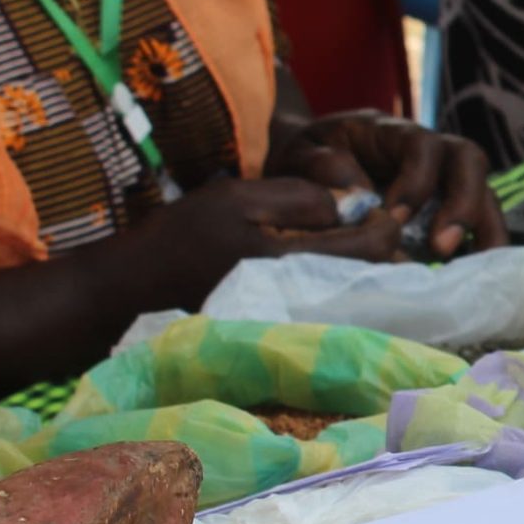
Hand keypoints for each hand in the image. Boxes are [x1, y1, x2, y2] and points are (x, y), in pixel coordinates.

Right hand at [113, 177, 406, 311]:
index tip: (383, 205)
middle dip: (383, 249)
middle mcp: (302, 298)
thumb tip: (352, 206)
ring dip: (367, 267)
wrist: (138, 285)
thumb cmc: (184, 233)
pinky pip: (332, 303)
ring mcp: (295, 318)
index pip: (370, 247)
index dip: (385, 223)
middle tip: (381, 222)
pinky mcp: (285, 325)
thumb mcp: (238, 198)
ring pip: (355, 292)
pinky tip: (336, 263)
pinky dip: (344, 282)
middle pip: (371, 276)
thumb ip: (299, 198)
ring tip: (360, 239)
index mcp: (293, 263)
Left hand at [268, 111, 507, 258]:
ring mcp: (443, 179)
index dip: (417, 180)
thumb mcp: (297, 154)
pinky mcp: (446, 208)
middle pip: (468, 160)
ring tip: (473, 273)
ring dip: (484, 230)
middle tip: (441, 247)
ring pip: (485, 191)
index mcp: (391, 133)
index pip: (422, 145)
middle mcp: (428, 150)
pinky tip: (470, 278)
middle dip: (463, 203)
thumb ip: (320, 166)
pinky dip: (478, 248)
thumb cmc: (302, 158)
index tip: (394, 218)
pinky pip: (477, 222)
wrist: (303, 166)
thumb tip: (359, 194)